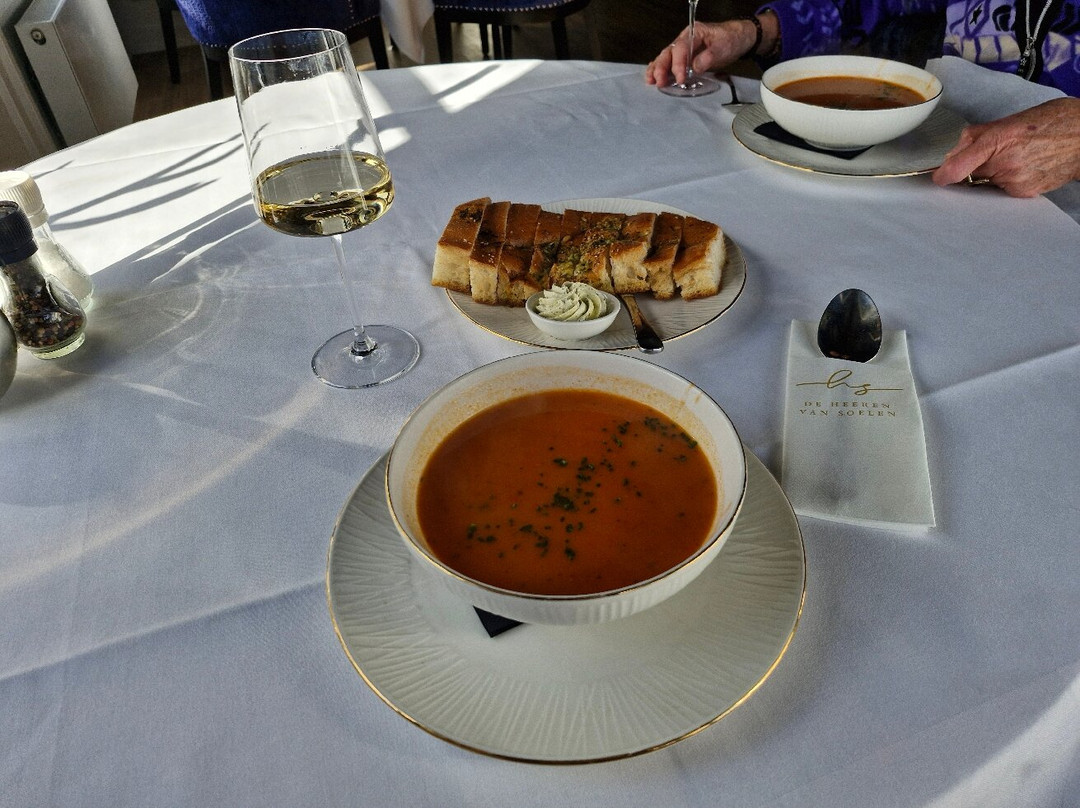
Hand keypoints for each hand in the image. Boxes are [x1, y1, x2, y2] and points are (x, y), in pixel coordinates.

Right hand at [645, 18, 764, 86]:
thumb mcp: (724, 47)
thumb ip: (709, 57)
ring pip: (666, 58)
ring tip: (651, 81)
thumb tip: (695, 67)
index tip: (680, 78)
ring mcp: (683, 49)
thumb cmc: (731, 39)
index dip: (678, 65)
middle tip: (659, 82)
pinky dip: (661, 70)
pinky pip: (670, 63)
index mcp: (694, 33)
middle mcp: (684, 40)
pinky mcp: (685, 58)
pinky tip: (653, 77)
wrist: (738, 38)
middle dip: (661, 68)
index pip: (681, 49)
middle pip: (668, 53)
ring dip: (657, 69)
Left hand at [932, 98, 1079, 196]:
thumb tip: (952, 155)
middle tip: (994, 153)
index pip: (959, 167)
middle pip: (971, 174)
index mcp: (999, 140)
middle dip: (974, 166)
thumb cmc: (1052, 122)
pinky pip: (1002, 190)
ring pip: (987, 183)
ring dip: (992, 174)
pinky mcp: (1024, 193)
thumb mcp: (1010, 120)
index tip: (939, 177)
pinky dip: (1006, 181)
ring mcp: (1015, 182)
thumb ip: (976, 136)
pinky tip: (1025, 167)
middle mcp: (1005, 164)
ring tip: (1017, 157)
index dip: (945, 174)